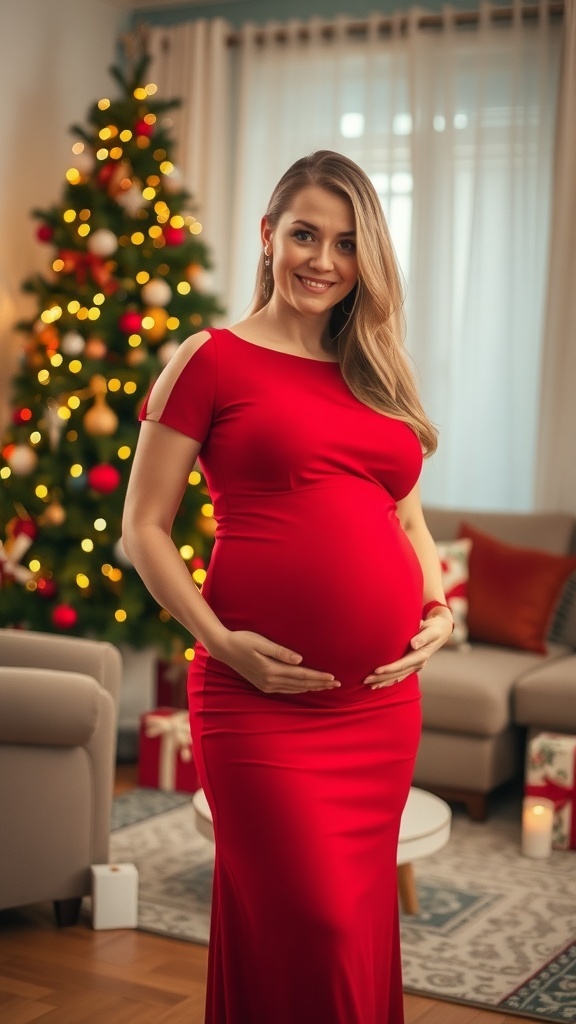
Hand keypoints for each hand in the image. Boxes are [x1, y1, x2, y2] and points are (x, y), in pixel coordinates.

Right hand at [210, 629, 340, 693]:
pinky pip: (286, 690)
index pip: (301, 675)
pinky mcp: (263, 685)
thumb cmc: (243, 640)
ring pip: (295, 689)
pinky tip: (306, 687)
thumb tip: (300, 660)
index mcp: (271, 669)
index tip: (333, 677)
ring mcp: (266, 685)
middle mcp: (270, 680)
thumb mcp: (261, 642)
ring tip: (326, 687)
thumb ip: (280, 651)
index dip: (318, 677)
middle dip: (320, 684)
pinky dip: (299, 689)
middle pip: (301, 684)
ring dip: (311, 688)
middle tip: (337, 684)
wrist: (224, 648)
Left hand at [363, 613, 453, 689]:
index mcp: (421, 656)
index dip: (389, 669)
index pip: (401, 664)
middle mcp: (418, 664)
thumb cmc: (434, 628)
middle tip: (365, 680)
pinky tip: (380, 684)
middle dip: (381, 678)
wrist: (440, 630)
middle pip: (397, 674)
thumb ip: (423, 637)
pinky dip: (389, 680)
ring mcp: (415, 666)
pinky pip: (399, 675)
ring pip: (397, 677)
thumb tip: (414, 644)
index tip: (376, 670)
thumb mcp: (431, 631)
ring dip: (383, 682)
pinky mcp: (411, 665)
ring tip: (369, 686)